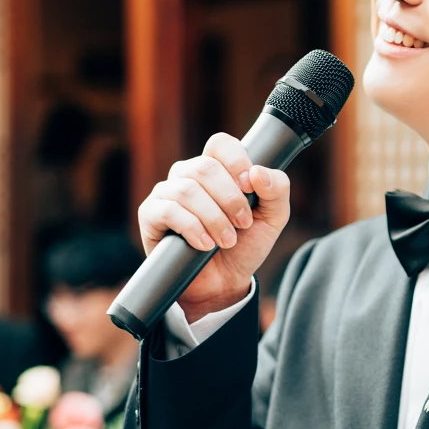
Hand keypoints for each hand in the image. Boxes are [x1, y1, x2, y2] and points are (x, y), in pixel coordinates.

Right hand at [138, 132, 289, 324]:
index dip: (236, 161)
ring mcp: (166, 193)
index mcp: (216, 169)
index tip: (250, 187)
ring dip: (214, 218)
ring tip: (227, 240)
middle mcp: (188, 175)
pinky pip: (168, 210)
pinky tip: (204, 244)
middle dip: (230, 199)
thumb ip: (277, 190)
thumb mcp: (273, 219)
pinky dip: (192, 228)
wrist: (224, 284)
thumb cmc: (245, 245)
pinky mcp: (151, 215)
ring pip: (187, 190)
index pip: (220, 144)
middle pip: (205, 167)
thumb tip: (257, 172)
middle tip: (243, 224)